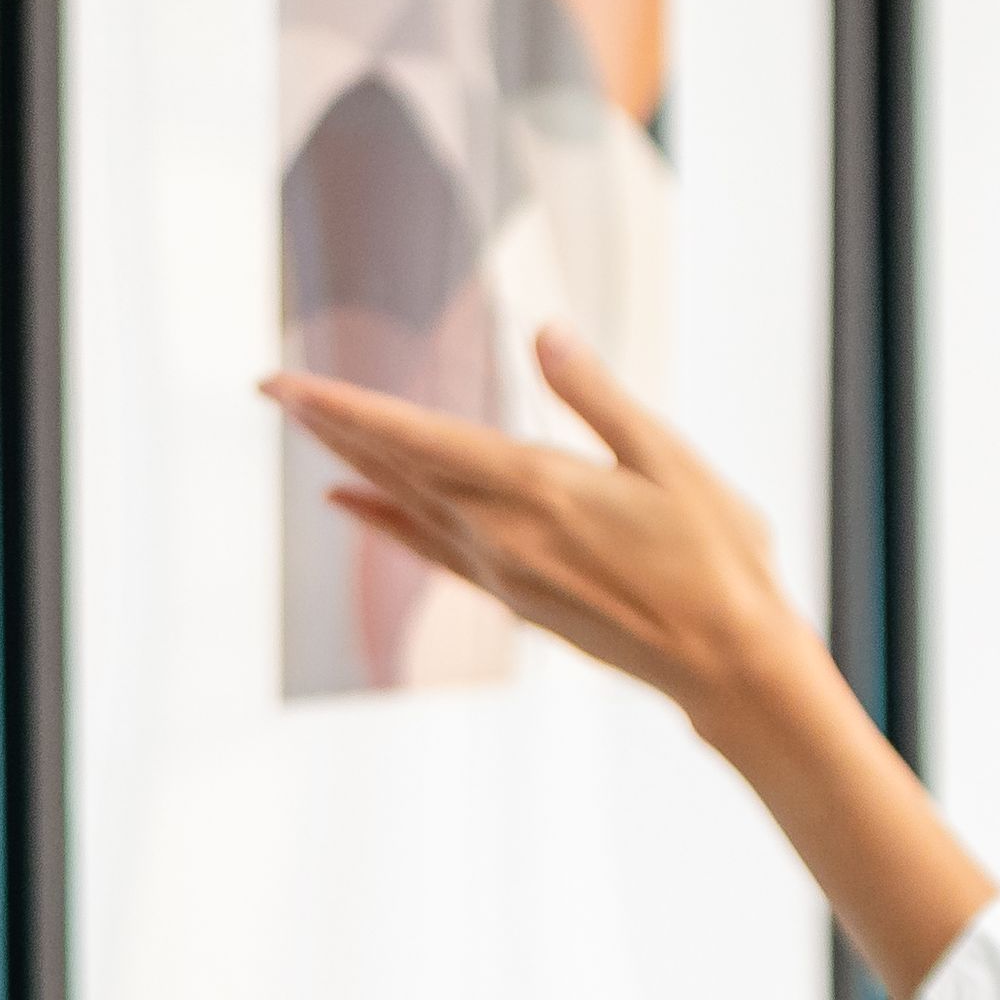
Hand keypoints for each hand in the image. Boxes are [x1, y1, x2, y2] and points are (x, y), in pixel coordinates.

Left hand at [262, 330, 807, 734]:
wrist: (727, 665)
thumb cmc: (716, 557)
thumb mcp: (668, 459)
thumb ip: (596, 396)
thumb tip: (544, 334)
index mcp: (538, 488)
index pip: (416, 438)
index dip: (344, 408)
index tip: (284, 385)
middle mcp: (503, 533)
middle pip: (398, 468)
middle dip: (332, 425)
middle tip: (271, 391)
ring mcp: (504, 572)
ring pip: (409, 507)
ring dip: (355, 464)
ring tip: (307, 431)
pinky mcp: (515, 599)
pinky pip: (431, 550)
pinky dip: (386, 521)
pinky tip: (354, 504)